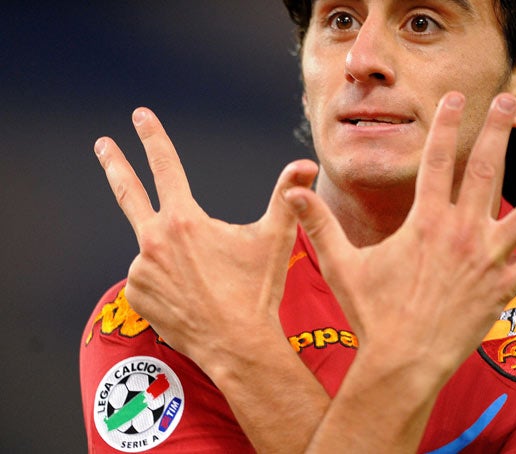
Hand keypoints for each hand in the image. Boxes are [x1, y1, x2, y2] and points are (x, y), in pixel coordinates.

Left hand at [94, 108, 318, 368]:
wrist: (238, 345)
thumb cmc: (256, 290)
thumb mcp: (275, 238)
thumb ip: (287, 196)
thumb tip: (306, 164)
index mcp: (184, 220)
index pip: (165, 167)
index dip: (154, 137)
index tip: (140, 117)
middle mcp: (153, 241)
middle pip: (128, 193)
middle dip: (115, 164)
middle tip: (103, 144)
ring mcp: (140, 271)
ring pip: (155, 250)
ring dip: (175, 256)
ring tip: (205, 282)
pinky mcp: (135, 297)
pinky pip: (147, 279)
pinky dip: (165, 280)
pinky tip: (188, 296)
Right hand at [284, 92, 515, 374]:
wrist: (403, 362)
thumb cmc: (372, 314)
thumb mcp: (341, 265)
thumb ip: (318, 225)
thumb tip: (290, 191)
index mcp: (424, 223)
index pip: (435, 162)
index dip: (444, 126)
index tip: (455, 99)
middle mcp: (461, 233)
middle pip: (484, 171)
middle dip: (496, 133)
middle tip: (508, 102)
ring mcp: (487, 259)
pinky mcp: (502, 286)